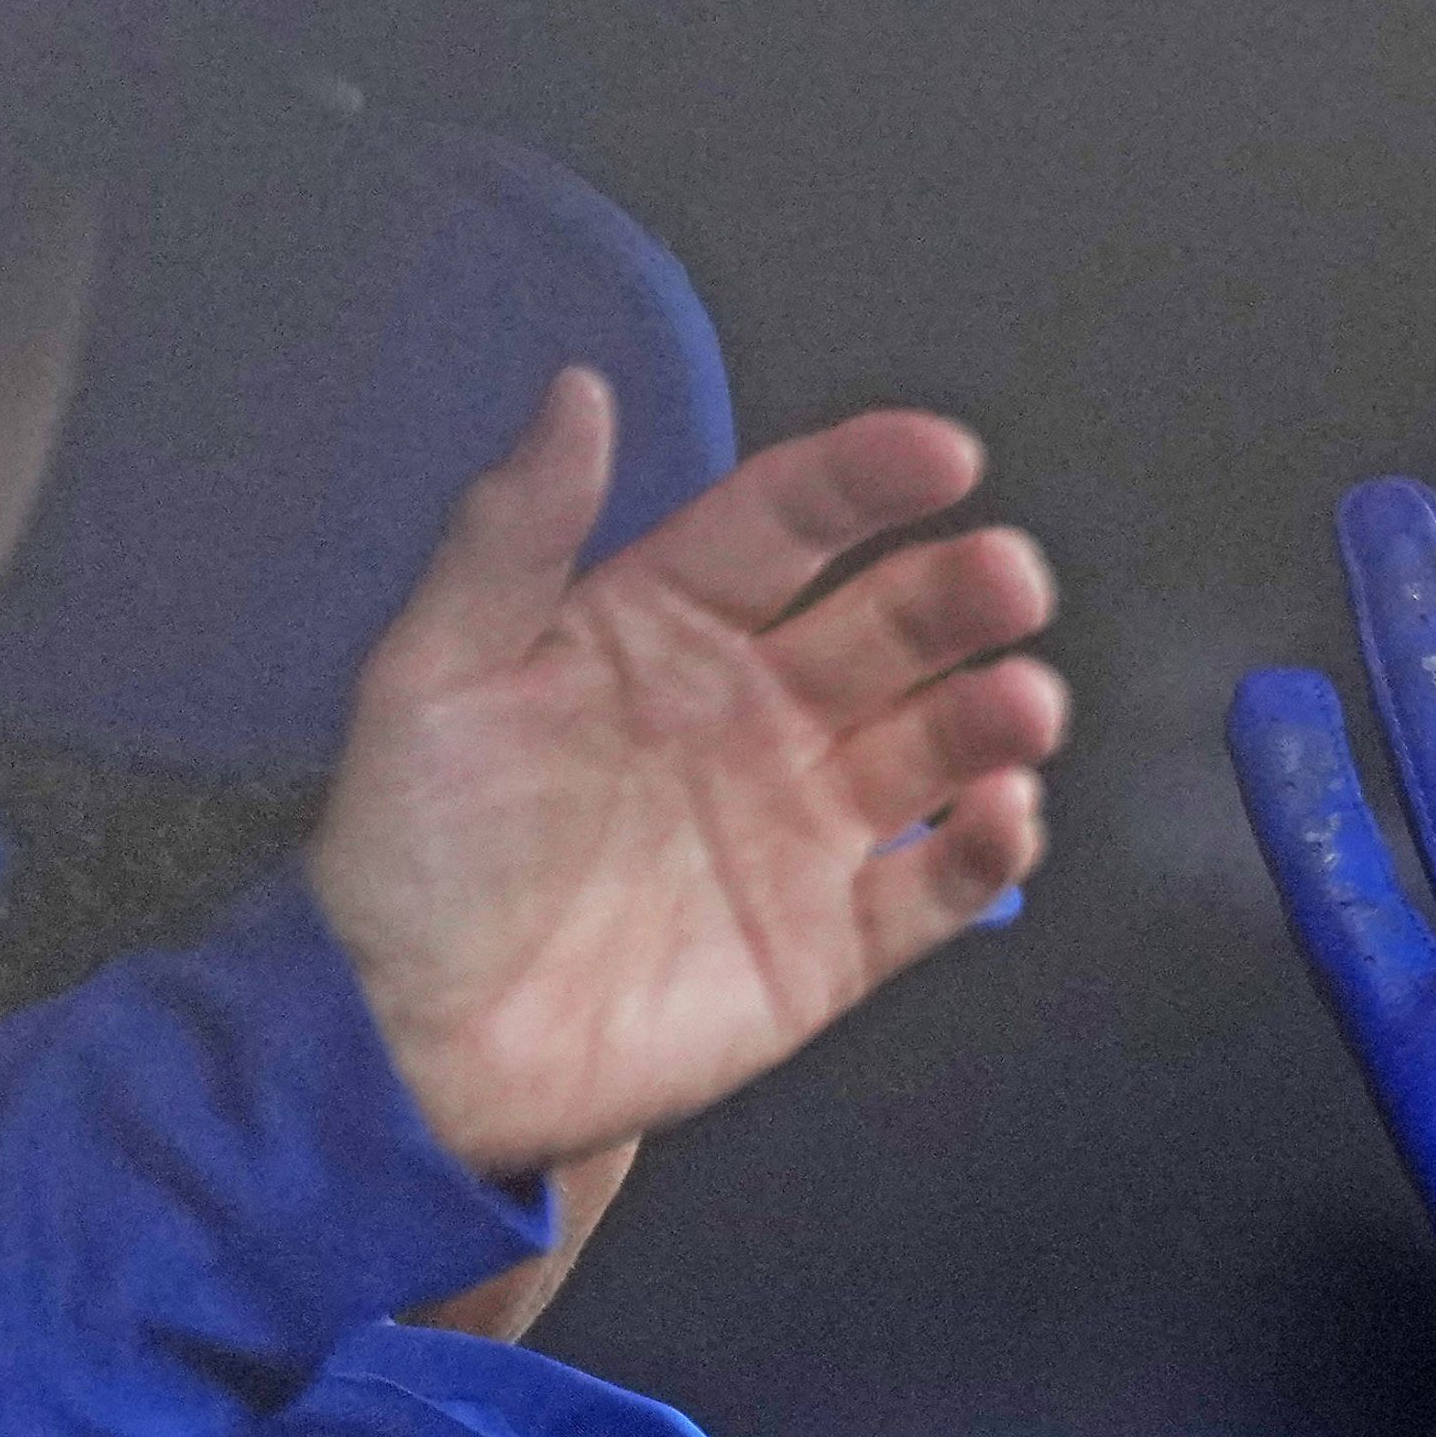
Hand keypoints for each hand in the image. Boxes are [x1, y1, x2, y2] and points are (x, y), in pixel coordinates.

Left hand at [306, 375, 1060, 1181]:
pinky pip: (938, 887)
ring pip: (936, 746)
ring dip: (993, 716)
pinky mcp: (835, 940)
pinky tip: (1001, 815)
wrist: (413, 1046)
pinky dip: (987, 852)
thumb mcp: (432, 671)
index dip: (863, 483)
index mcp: (667, 627)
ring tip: (1024, 706)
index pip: (785, 527)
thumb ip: (513, 533)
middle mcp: (757, 712)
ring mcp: (805, 826)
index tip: (942, 456)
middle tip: (1009, 579)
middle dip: (960, 594)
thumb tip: (582, 390)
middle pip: (889, 628)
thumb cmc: (411, 853)